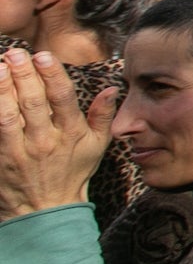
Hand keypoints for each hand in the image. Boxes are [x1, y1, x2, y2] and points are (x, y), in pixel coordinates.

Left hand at [0, 49, 113, 220]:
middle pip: (33, 102)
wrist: (45, 209)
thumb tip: (111, 89)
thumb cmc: (72, 173)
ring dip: (2, 88)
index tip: (43, 56)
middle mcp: (46, 140)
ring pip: (9, 114)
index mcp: (72, 133)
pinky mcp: (2, 157)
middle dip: (24, 74)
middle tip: (15, 53)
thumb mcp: (97, 146)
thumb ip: (103, 115)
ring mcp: (21, 150)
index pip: (63, 98)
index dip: (52, 75)